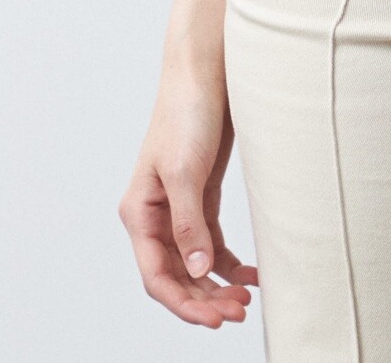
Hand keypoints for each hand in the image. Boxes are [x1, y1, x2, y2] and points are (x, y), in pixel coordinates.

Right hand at [119, 57, 257, 327]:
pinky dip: (229, 262)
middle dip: (205, 298)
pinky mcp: (202, 196)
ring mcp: (180, 208)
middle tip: (239, 312)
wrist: (206, 71)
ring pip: (196, 263)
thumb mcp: (185, 170)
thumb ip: (189, 222)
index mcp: (139, 213)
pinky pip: (213, 243)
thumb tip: (199, 269)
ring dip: (218, 285)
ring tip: (246, 301)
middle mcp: (155, 216)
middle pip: (177, 275)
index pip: (157, 275)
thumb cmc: (187, 113)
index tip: (215, 318)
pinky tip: (251, 275)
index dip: (184, 302)